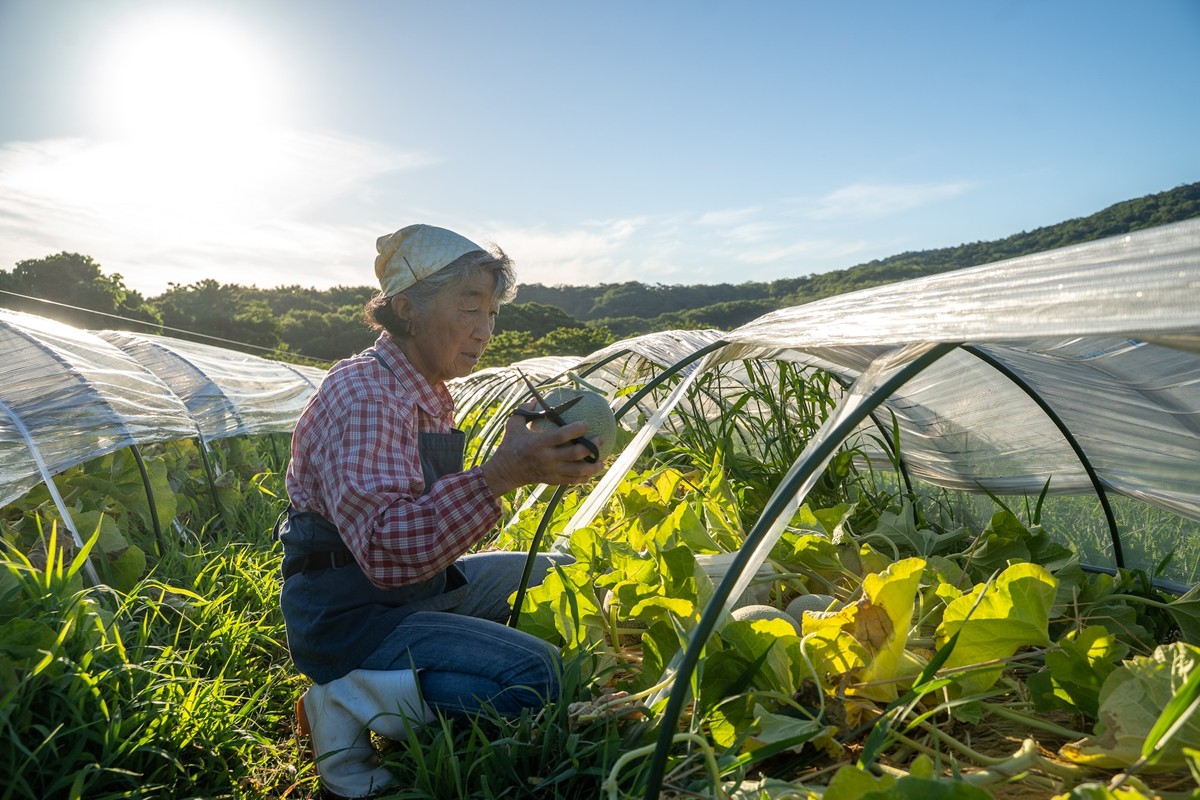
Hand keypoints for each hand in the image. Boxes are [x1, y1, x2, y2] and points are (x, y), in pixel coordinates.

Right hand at [479, 401, 605, 496]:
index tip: (586, 423)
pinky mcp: (552, 480)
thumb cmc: (510, 444)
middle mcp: (547, 458)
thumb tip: (535, 397)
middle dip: (591, 447)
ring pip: (577, 471)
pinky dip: (583, 477)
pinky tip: (591, 473)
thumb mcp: (512, 425)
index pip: (562, 436)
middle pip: (574, 454)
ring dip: (592, 466)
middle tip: (601, 439)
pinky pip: (571, 480)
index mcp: (539, 443)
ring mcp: (551, 471)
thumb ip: (524, 410)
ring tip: (602, 460)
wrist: (504, 471)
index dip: (576, 429)